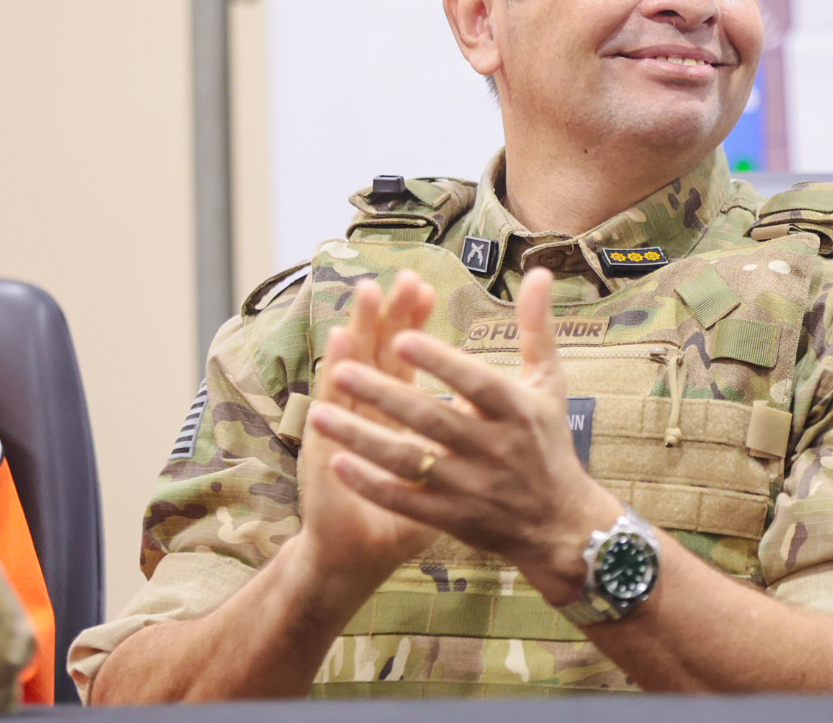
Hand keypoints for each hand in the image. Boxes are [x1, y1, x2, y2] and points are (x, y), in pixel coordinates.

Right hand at [296, 271, 444, 587]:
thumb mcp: (452, 459)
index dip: (411, 320)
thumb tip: (505, 370)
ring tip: (358, 304)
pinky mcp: (327, 460)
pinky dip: (332, 396)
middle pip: (374, 353)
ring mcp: (344, 432)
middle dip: (384, 318)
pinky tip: (333, 371)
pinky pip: (333, 426)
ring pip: (348, 378)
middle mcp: (366, 410)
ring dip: (352, 341)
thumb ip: (471, 413)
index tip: (422, 285)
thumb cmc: (421, 502)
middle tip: (389, 279)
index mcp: (396, 405)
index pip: (402, 352)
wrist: (365, 553)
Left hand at [308, 267, 621, 603]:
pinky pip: (405, 501)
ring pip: (409, 461)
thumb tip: (541, 271)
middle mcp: (493, 448)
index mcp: (517, 410)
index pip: (475, 382)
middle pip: (432, 419)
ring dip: (362, 439)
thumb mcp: (548, 382)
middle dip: (384, 395)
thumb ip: (537, 327)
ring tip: (319, 415)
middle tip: (341, 371)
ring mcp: (471, 488)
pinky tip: (336, 463)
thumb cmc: (547, 441)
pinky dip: (371, 484)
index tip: (400, 335)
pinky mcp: (452, 519)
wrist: (560, 524)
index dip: (439, 361)